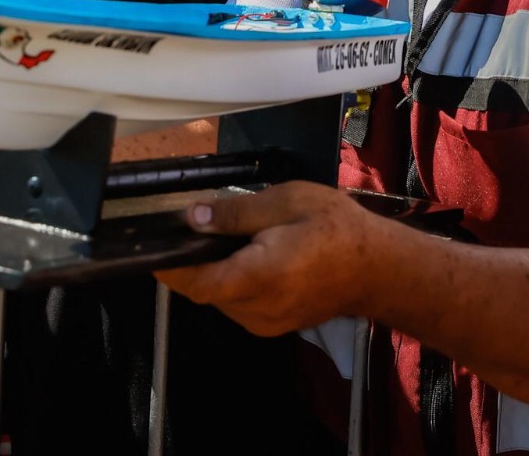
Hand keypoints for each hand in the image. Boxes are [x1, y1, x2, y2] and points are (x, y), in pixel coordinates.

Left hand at [154, 182, 378, 335]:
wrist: (379, 269)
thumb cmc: (336, 228)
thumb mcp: (287, 202)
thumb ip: (236, 212)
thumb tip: (193, 217)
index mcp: (259, 277)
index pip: (196, 281)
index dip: (169, 265)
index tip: (148, 244)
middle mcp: (256, 309)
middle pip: (203, 289)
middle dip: (189, 261)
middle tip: (186, 226)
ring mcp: (263, 324)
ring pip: (218, 297)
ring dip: (211, 271)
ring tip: (219, 236)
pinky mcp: (271, 326)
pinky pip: (235, 303)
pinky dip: (229, 281)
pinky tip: (241, 255)